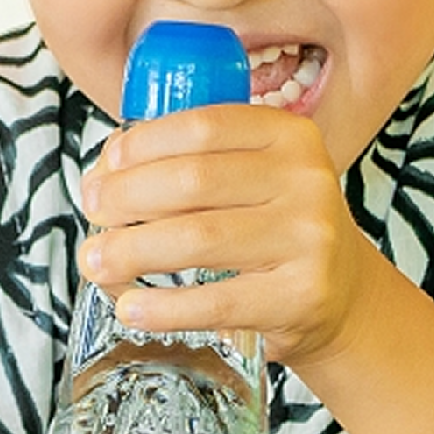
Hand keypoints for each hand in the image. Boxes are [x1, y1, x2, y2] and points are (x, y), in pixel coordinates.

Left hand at [80, 103, 379, 368]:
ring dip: (131, 251)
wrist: (341, 293)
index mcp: (289, 136)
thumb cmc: (272, 228)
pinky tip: (130, 307)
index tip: (104, 167)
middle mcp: (307, 180)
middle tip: (92, 215)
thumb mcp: (249, 179)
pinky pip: (217, 300)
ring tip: (94, 261)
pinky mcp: (303, 295)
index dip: (141, 144)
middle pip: (191, 181)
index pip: (201, 127)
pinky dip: (164, 306)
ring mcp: (310, 239)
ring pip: (198, 239)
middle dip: (125, 198)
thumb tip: (101, 175)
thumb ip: (186, 163)